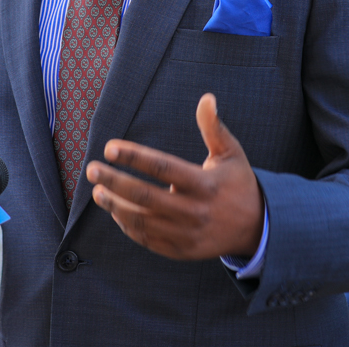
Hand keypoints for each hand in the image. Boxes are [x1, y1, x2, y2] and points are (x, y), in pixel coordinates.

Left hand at [85, 93, 263, 260]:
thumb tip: (207, 98)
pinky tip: (115, 210)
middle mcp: (194, 211)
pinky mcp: (181, 251)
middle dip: (114, 181)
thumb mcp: (231, 153)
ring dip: (115, 206)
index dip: (133, 157)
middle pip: (145, 196)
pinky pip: (147, 239)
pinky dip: (128, 226)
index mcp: (205, 184)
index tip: (109, 148)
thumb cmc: (238, 184)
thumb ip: (214, 127)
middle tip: (91, 169)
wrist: (257, 228)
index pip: (162, 167)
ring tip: (97, 191)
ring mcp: (186, 234)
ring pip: (142, 221)